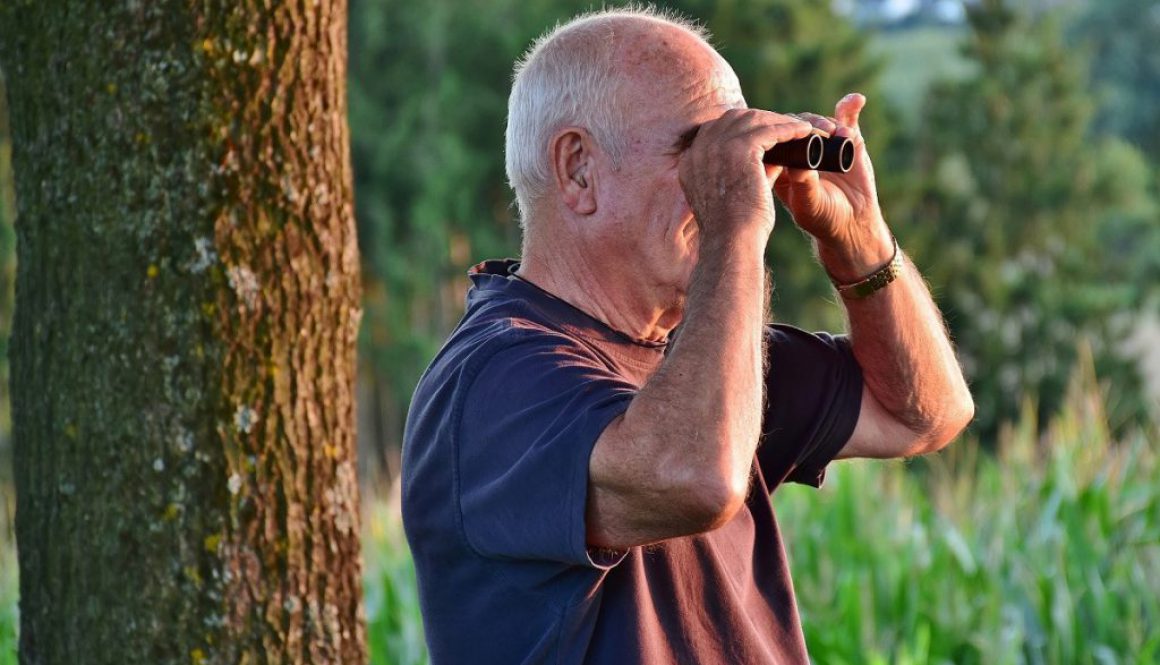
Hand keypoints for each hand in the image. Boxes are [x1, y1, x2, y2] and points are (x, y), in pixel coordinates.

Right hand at [679, 109, 813, 245]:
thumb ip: (749, 173)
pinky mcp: (738, 149)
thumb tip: (776, 156)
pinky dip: (788, 128)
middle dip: (763, 119)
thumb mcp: (734, 195)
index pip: (717, 130)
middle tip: (787, 127)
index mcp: (690, 162)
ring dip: (780, 122)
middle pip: (734, 119)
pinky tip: (805, 131)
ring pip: (753, 120)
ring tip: (802, 128)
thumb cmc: (735, 231)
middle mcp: (698, 150)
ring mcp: (716, 147)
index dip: (743, 128)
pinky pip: (769, 129)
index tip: (766, 133)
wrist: (731, 245)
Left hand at [773, 94, 892, 277]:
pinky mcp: (845, 139)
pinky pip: (846, 119)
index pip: (774, 138)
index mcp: (779, 164)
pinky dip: (850, 108)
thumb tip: (796, 164)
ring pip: (818, 121)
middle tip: (822, 132)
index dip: (783, 131)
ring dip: (827, 121)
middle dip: (808, 125)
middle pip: (795, 124)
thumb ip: (803, 185)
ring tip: (839, 133)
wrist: (851, 223)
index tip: (798, 135)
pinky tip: (857, 100)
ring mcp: (821, 143)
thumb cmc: (823, 218)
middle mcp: (797, 150)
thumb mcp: (810, 205)